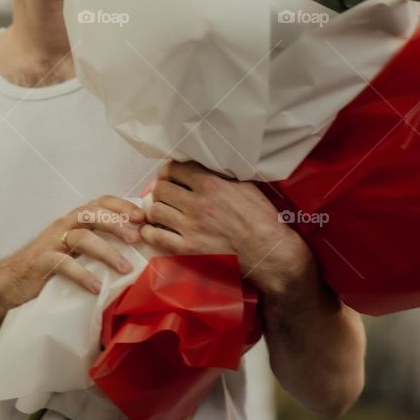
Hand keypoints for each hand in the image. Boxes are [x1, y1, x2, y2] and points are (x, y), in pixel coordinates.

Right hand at [0, 195, 146, 308]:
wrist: (10, 281)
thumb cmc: (49, 265)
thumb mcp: (75, 250)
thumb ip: (97, 243)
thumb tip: (137, 249)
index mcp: (74, 220)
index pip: (100, 202)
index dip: (122, 205)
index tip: (143, 217)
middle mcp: (64, 225)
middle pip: (92, 214)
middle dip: (116, 224)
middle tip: (137, 239)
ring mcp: (51, 242)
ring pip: (82, 237)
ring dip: (106, 251)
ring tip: (125, 269)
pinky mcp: (41, 261)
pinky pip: (63, 264)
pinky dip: (82, 274)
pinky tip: (96, 287)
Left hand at [141, 160, 311, 295]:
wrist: (270, 252)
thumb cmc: (262, 218)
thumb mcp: (245, 186)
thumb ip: (220, 175)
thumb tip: (203, 166)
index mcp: (211, 184)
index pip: (175, 169)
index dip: (169, 171)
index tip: (170, 175)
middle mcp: (197, 203)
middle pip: (161, 188)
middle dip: (160, 189)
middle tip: (165, 194)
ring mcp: (191, 227)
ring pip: (155, 210)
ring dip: (154, 208)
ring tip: (160, 211)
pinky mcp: (188, 249)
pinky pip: (157, 237)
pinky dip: (150, 231)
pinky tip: (153, 229)